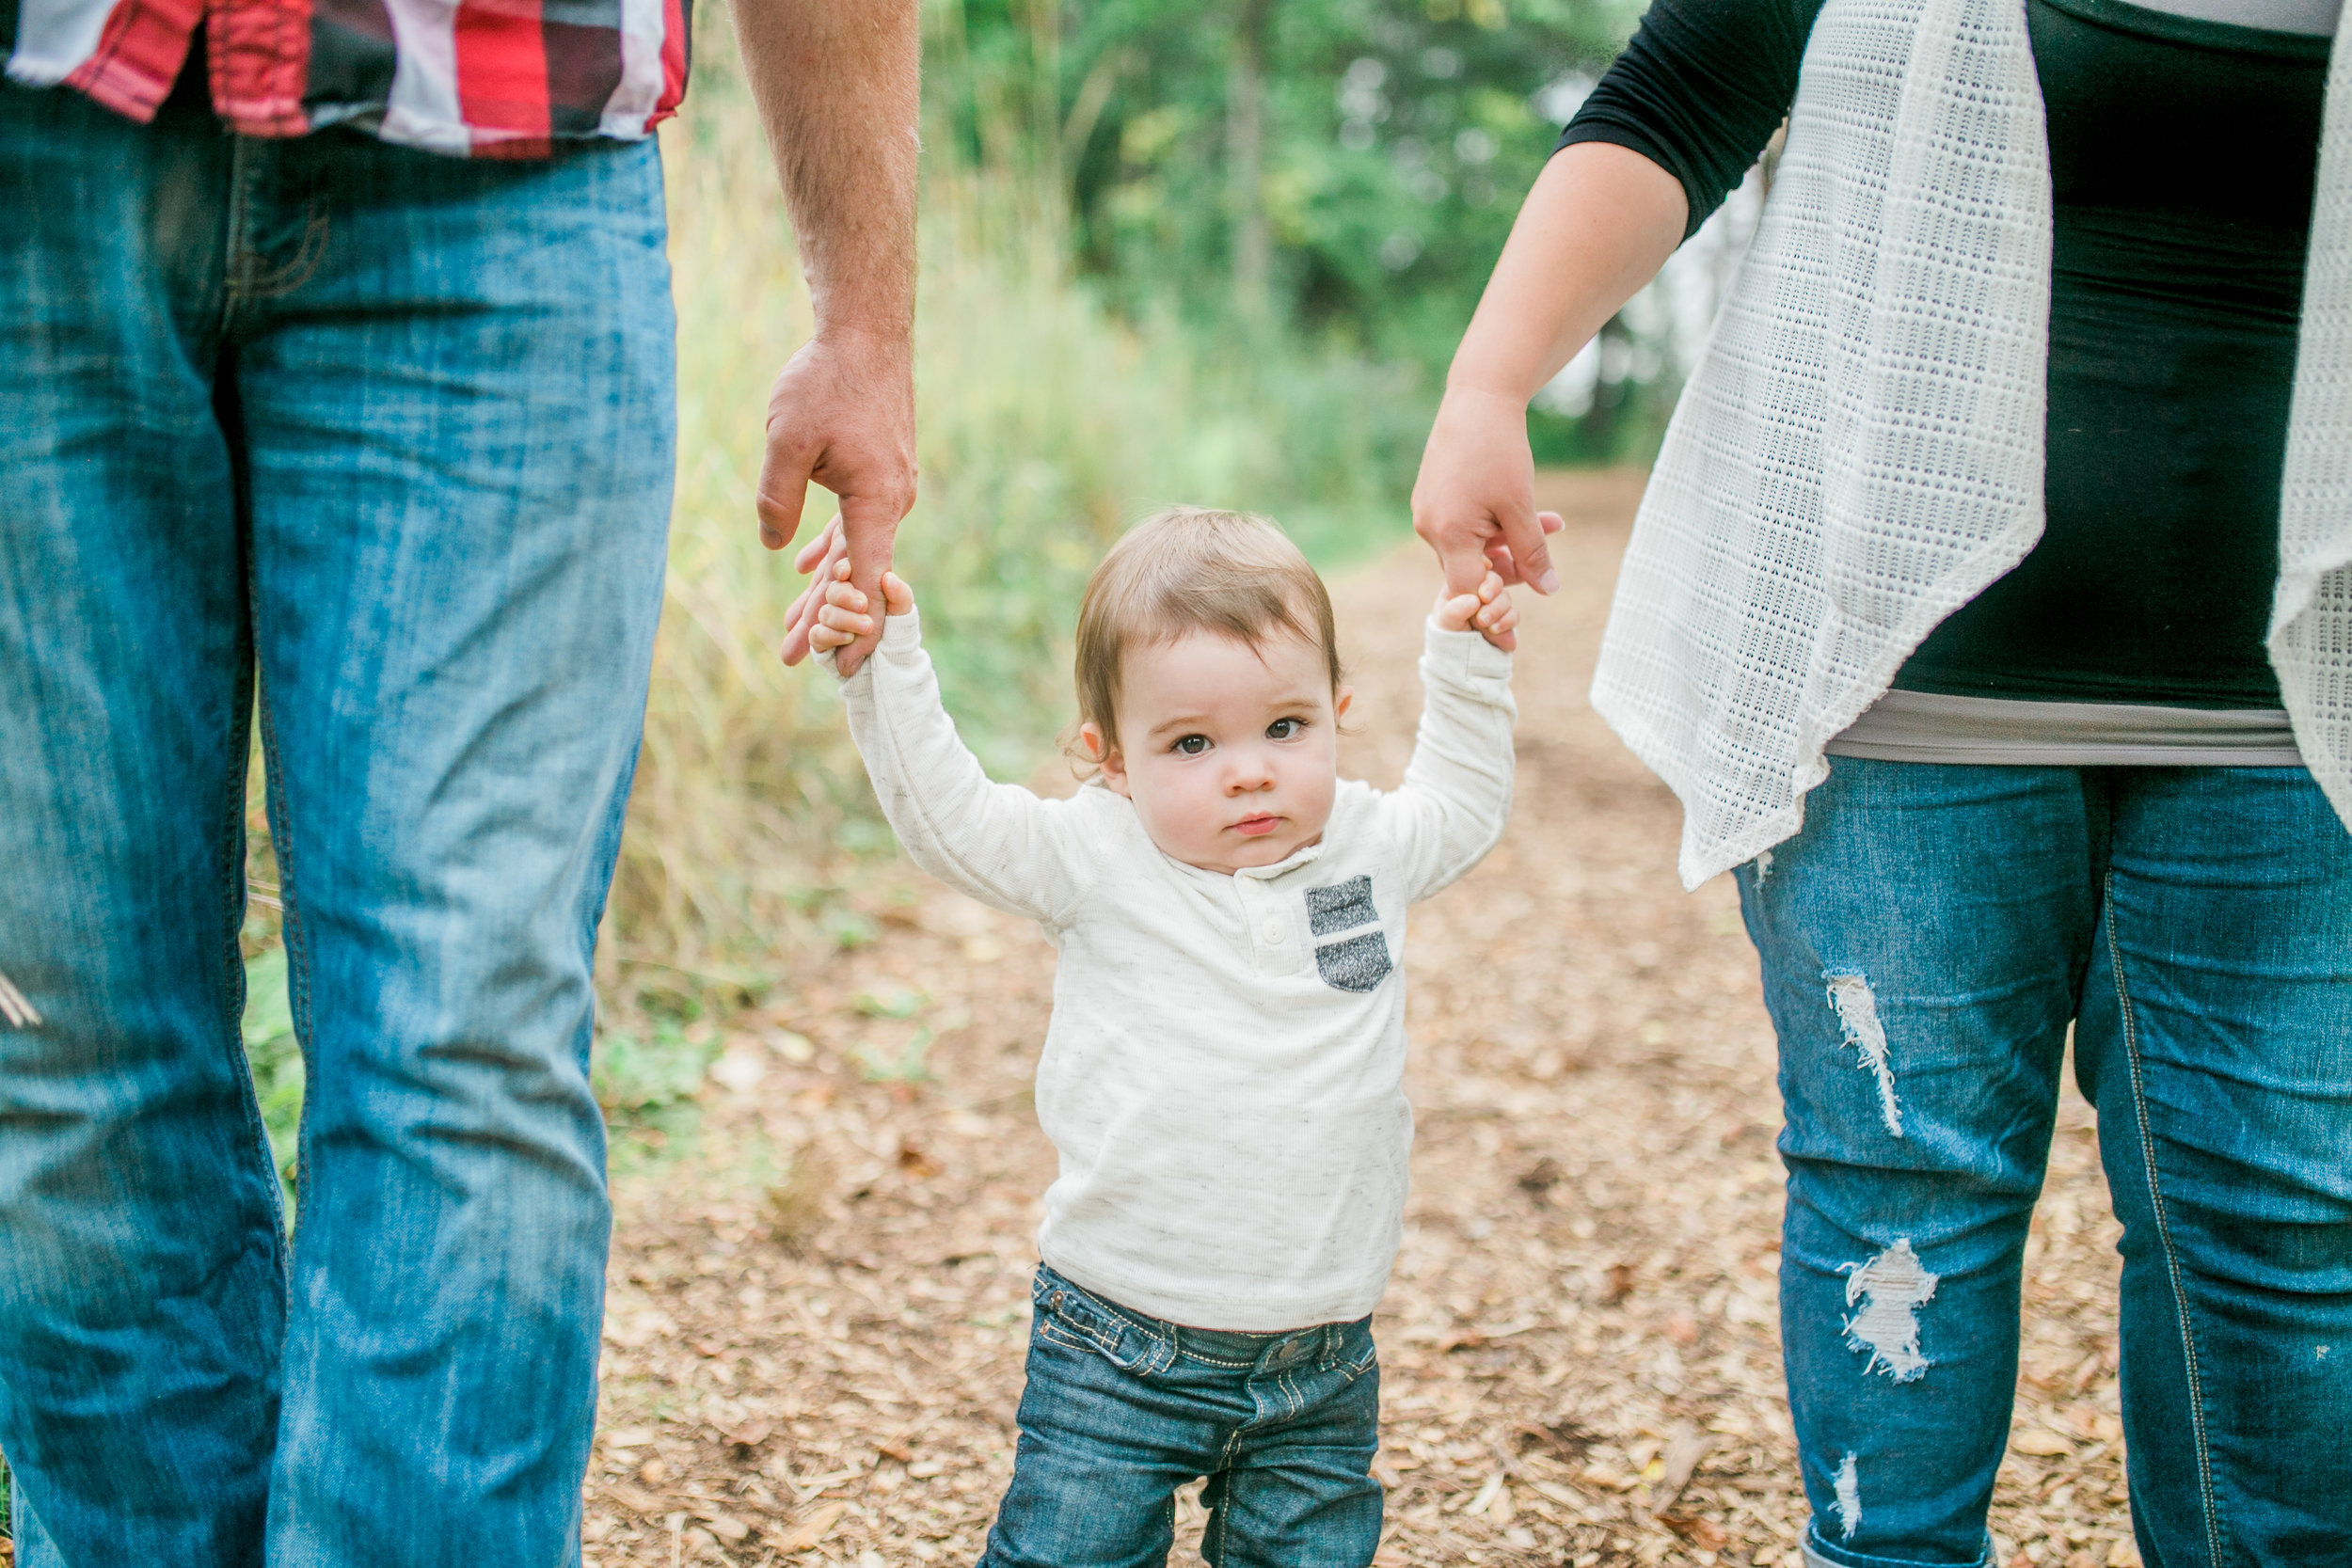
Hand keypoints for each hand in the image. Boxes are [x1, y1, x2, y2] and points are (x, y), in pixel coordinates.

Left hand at [761, 328, 916, 673]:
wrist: (867, 333)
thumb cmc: (826, 382)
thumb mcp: (787, 442)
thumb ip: (777, 499)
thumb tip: (773, 545)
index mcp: (877, 502)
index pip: (868, 583)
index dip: (855, 629)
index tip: (840, 667)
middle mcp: (892, 502)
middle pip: (857, 575)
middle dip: (824, 618)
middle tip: (791, 658)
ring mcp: (889, 488)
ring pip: (855, 550)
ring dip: (824, 586)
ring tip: (792, 624)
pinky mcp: (880, 473)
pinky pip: (856, 523)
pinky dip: (832, 548)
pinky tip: (806, 567)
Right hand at [807, 558, 915, 657]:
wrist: (892, 663)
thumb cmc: (896, 631)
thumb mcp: (902, 613)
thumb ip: (900, 596)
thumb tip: (888, 578)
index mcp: (856, 586)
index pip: (842, 570)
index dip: (840, 568)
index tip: (846, 572)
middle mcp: (839, 602)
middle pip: (832, 591)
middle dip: (845, 597)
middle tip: (863, 605)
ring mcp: (829, 620)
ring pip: (825, 613)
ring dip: (844, 619)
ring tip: (867, 626)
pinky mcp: (822, 640)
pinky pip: (816, 635)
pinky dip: (832, 635)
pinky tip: (848, 638)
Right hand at [1411, 386, 1563, 651]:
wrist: (1478, 397)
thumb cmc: (1499, 451)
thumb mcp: (1521, 507)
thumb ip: (1531, 553)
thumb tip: (1547, 591)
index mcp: (1447, 535)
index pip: (1465, 594)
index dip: (1490, 614)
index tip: (1510, 637)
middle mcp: (1430, 527)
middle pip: (1470, 571)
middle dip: (1511, 571)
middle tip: (1546, 572)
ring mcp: (1430, 512)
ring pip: (1474, 546)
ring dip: (1510, 543)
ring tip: (1552, 525)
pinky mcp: (1436, 497)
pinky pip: (1468, 525)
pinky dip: (1497, 525)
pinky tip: (1531, 513)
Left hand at [1434, 568, 1517, 647]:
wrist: (1460, 663)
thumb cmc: (1446, 637)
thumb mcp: (1446, 622)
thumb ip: (1455, 610)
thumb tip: (1474, 600)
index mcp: (1461, 583)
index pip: (1476, 568)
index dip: (1483, 572)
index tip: (1481, 586)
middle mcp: (1480, 591)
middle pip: (1494, 579)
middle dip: (1492, 592)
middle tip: (1482, 605)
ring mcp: (1494, 605)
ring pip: (1505, 597)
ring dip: (1497, 610)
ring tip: (1483, 623)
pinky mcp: (1505, 619)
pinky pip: (1513, 614)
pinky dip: (1506, 622)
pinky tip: (1495, 630)